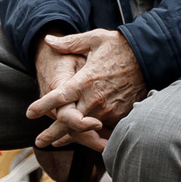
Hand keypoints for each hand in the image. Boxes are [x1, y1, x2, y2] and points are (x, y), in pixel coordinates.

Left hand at [26, 29, 145, 152]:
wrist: (151, 55)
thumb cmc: (121, 46)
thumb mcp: (94, 39)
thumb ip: (69, 43)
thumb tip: (48, 40)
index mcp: (84, 80)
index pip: (58, 97)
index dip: (42, 106)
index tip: (30, 113)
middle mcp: (94, 98)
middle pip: (68, 121)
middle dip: (52, 134)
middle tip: (40, 142)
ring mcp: (108, 109)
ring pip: (85, 127)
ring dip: (72, 135)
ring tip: (59, 142)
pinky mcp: (120, 114)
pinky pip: (103, 127)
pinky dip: (93, 132)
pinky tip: (86, 137)